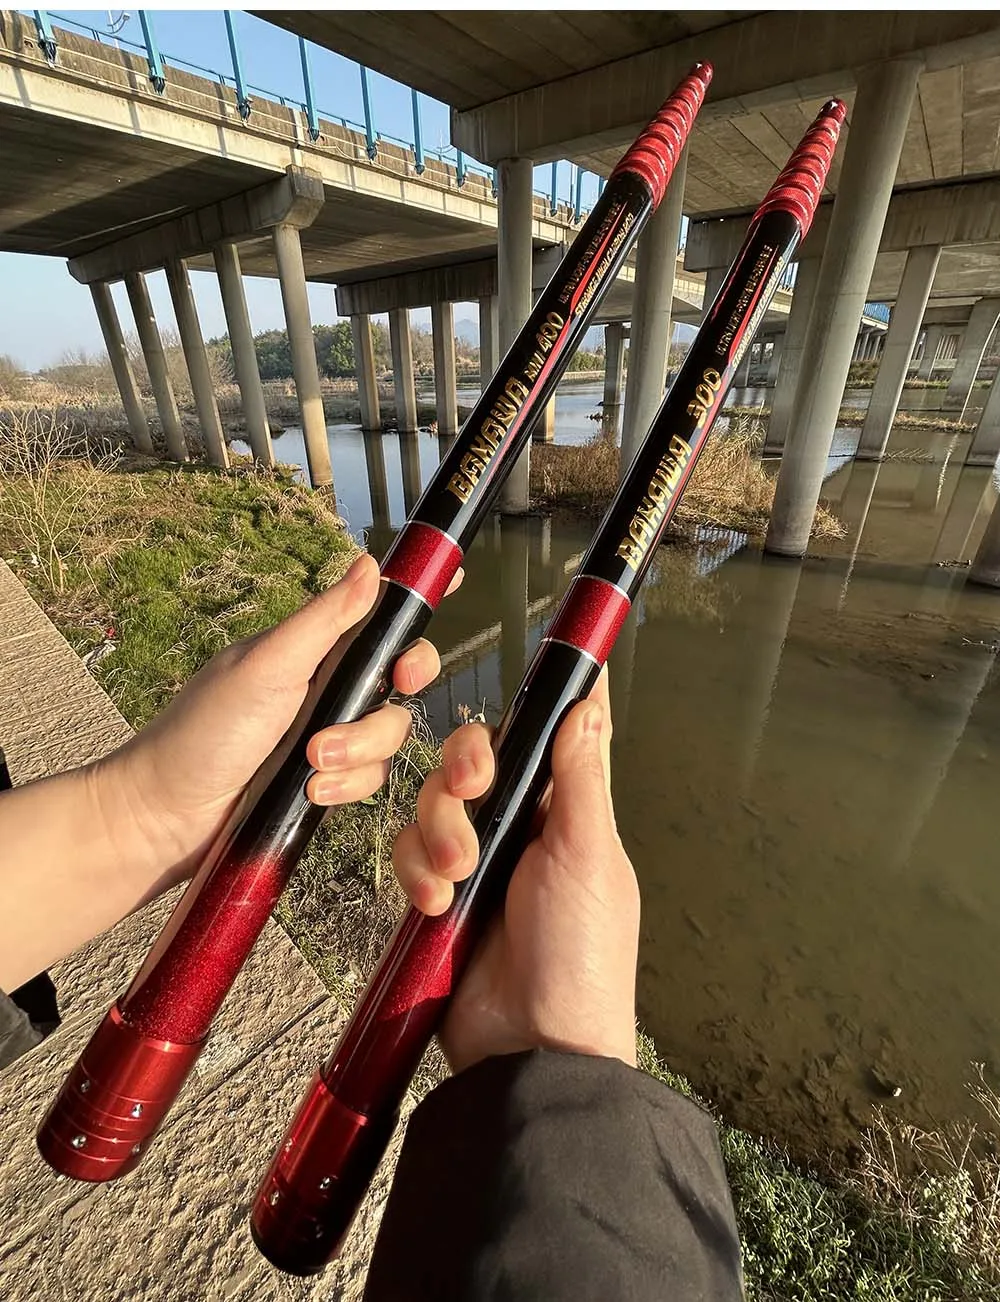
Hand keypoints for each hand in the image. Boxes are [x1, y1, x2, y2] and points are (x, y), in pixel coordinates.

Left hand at [97, 553, 454, 896]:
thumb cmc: (203, 730)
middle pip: (400, 674)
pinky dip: (348, 785)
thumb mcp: (267, 666)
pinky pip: (371, 777)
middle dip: (399, 685)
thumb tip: (371, 563)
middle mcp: (326, 684)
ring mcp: (328, 733)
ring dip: (360, 749)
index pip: (374, 612)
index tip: (450, 587)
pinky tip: (313, 793)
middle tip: (395, 684)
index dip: (414, 600)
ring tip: (313, 763)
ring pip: (390, 732)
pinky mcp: (328, 779)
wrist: (167, 817)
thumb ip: (325, 620)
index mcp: (311, 647)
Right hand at [392, 672, 639, 1071]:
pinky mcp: (435, 895)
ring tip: (458, 876)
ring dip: (439, 831)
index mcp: (567, 814)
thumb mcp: (588, 855)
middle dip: (463, 768)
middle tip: (472, 785)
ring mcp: (474, 862)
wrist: (531, 1047)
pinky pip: (407, 853)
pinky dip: (416, 873)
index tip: (524, 690)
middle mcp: (520, 830)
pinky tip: (435, 905)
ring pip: (433, 803)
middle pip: (473, 761)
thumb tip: (590, 702)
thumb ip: (580, 776)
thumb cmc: (581, 954)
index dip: (528, 715)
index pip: (545, 741)